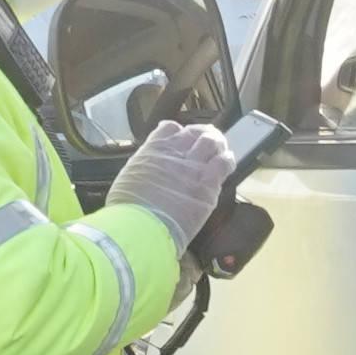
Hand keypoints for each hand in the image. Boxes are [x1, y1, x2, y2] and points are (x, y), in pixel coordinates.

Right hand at [108, 118, 237, 244]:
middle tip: (206, 143)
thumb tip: (146, 172)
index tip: (180, 139)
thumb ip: (143, 169)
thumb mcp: (128, 179)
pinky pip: (224, 163)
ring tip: (220, 150)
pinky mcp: (208, 184)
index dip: (178, 132)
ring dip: (217, 144)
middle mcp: (175, 152)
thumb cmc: (128, 209)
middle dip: (201, 135)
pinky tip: (227, 163)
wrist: (141, 226)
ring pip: (212, 142)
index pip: (170, 127)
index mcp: (153, 149)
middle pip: (195, 133)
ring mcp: (194, 166)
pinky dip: (228, 160)